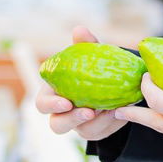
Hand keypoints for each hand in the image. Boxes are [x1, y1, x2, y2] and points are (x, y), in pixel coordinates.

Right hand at [35, 26, 128, 140]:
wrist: (114, 81)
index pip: (42, 104)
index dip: (51, 105)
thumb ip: (84, 44)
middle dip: (71, 119)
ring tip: (110, 109)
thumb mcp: (90, 56)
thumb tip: (79, 29)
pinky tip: (120, 110)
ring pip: (82, 132)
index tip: (65, 101)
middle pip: (57, 125)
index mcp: (53, 95)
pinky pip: (102, 131)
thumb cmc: (92, 67)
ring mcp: (80, 125)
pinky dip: (112, 122)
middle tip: (89, 112)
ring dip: (97, 122)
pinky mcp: (97, 131)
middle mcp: (63, 113)